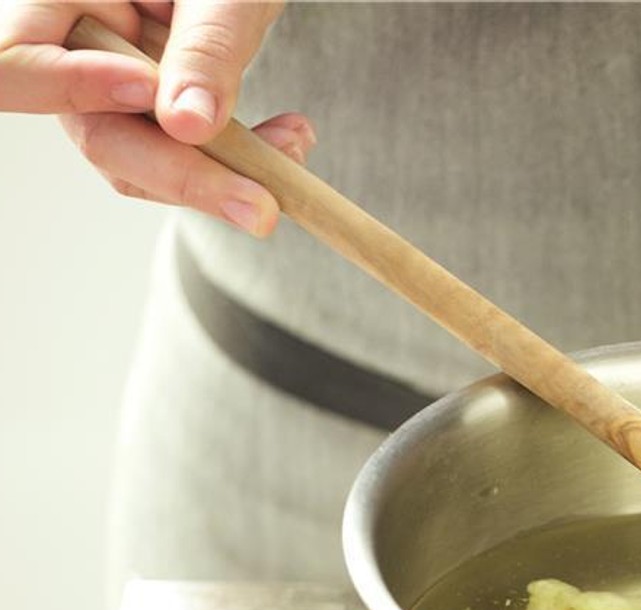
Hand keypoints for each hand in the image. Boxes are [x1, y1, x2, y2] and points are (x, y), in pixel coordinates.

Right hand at [0, 1, 313, 235]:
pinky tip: (291, 140)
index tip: (163, 107)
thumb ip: (205, 48)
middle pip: (100, 135)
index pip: (18, 59)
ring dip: (224, 177)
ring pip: (143, 165)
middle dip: (185, 178)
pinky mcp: (149, 117)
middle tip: (263, 209)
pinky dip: (238, 164)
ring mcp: (107, 90)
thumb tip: (190, 127)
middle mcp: (72, 49)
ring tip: (293, 148)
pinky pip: (180, 160)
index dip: (76, 90)